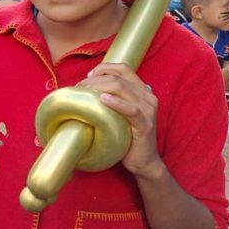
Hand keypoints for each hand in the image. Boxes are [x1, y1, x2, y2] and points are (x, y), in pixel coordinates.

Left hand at [78, 63, 163, 178]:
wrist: (142, 161)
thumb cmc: (126, 135)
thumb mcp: (119, 112)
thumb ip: (112, 97)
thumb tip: (88, 86)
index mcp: (142, 90)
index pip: (123, 68)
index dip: (104, 68)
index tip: (88, 76)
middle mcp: (147, 96)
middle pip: (118, 78)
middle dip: (95, 80)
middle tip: (80, 88)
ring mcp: (148, 110)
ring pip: (122, 89)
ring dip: (99, 87)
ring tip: (85, 93)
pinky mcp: (145, 124)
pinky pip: (131, 110)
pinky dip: (116, 103)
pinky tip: (102, 99)